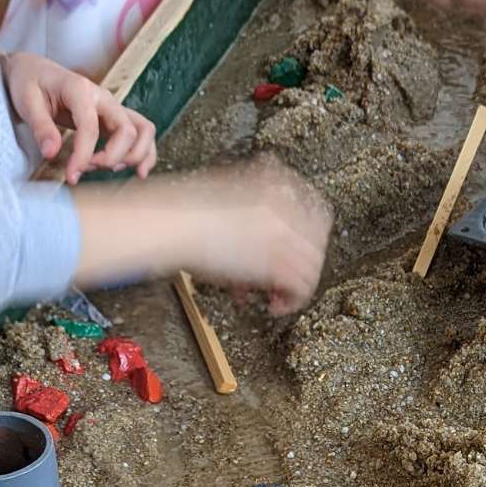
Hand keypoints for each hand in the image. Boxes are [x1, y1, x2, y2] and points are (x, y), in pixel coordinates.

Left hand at [3, 53, 156, 184]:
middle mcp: (103, 97)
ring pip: (143, 130)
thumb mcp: (26, 101)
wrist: (33, 71)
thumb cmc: (29, 83)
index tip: (71, 175)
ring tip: (111, 169)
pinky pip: (141, 133)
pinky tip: (138, 171)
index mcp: (80, 89)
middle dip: (111, 157)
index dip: (83, 156)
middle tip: (87, 169)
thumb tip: (51, 153)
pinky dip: (145, 153)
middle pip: (127, 130)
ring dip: (134, 156)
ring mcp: (112, 107)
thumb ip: (41, 127)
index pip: (91, 127)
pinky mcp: (114, 118)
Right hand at [72, 160, 331, 314]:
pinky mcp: (278, 261)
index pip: (316, 209)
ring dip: (293, 285)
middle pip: (316, 241)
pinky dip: (290, 302)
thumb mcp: (224, 193)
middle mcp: (287, 202)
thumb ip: (249, 209)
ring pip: (311, 267)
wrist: (168, 222)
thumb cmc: (181, 210)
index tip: (297, 251)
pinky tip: (272, 307)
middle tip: (280, 280)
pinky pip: (302, 288)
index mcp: (275, 179)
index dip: (309, 235)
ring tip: (271, 297)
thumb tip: (254, 244)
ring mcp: (285, 231)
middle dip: (300, 264)